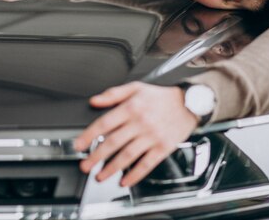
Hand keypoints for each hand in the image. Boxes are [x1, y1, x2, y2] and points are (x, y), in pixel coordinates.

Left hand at [74, 82, 198, 186]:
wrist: (190, 103)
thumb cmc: (161, 97)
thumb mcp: (136, 87)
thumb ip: (113, 94)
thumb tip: (94, 101)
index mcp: (131, 107)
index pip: (105, 123)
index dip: (89, 135)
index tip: (78, 145)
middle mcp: (141, 122)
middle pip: (114, 142)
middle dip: (96, 156)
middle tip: (85, 166)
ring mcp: (152, 136)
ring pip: (128, 155)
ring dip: (112, 168)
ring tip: (100, 176)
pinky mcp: (163, 147)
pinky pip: (147, 163)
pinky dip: (135, 174)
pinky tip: (125, 181)